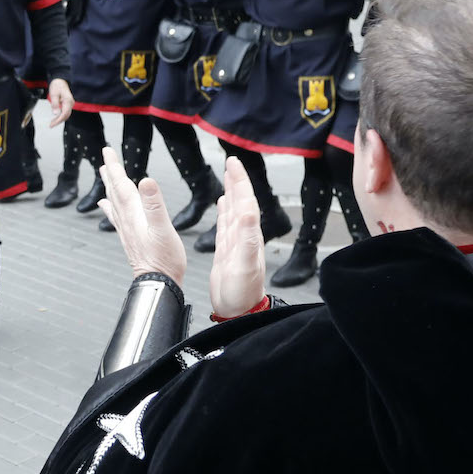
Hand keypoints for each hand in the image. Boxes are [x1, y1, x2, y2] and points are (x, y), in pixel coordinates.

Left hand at [45, 78, 72, 126]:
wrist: (60, 80)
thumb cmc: (57, 85)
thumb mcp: (53, 94)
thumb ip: (55, 104)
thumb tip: (55, 113)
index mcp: (68, 100)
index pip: (64, 114)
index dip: (58, 120)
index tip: (52, 124)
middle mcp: (70, 103)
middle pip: (66, 115)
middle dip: (58, 121)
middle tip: (51, 125)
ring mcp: (70, 103)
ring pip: (66, 115)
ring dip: (59, 119)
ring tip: (52, 123)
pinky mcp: (68, 104)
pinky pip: (65, 112)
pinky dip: (60, 116)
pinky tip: (55, 118)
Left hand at [97, 144, 185, 285]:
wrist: (158, 282)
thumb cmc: (164, 258)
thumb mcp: (163, 228)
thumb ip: (155, 204)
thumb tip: (147, 180)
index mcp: (133, 213)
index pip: (121, 183)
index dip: (114, 166)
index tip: (107, 150)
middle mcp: (125, 219)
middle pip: (115, 190)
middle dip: (110, 172)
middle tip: (105, 157)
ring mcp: (126, 228)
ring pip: (114, 201)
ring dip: (110, 186)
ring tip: (104, 174)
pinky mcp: (129, 237)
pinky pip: (116, 216)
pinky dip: (110, 206)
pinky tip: (106, 205)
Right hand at [208, 157, 266, 319]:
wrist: (239, 311)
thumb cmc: (242, 293)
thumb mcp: (245, 266)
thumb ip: (247, 240)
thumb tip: (247, 213)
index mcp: (249, 235)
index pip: (245, 201)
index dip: (239, 181)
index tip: (232, 163)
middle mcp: (244, 236)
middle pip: (241, 201)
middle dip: (236, 181)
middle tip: (230, 162)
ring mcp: (236, 243)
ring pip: (234, 210)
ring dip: (232, 192)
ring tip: (227, 176)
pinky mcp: (228, 250)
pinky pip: (226, 224)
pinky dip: (225, 211)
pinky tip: (223, 203)